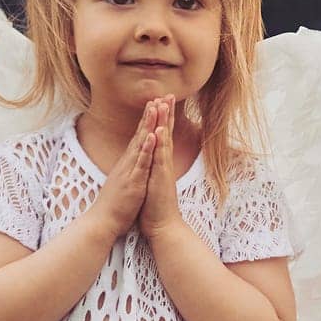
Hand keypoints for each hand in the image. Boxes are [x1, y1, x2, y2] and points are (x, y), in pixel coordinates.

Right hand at [89, 99, 157, 238]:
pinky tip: (151, 136)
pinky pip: (141, 163)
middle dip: (149, 115)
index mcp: (128, 164)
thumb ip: (127, 171)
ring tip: (155, 107)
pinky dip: (146, 149)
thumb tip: (129, 164)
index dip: (147, 121)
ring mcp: (129, 171)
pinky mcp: (133, 182)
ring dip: (147, 125)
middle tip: (158, 95)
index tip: (154, 104)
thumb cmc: (113, 206)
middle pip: (140, 134)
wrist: (103, 222)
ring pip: (140, 143)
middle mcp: (127, 163)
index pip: (138, 137)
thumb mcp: (123, 183)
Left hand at [137, 95, 185, 241]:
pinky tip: (161, 130)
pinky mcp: (161, 178)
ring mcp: (163, 169)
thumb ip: (153, 171)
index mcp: (159, 163)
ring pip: (164, 141)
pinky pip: (161, 158)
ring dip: (165, 122)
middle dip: (166, 113)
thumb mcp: (152, 184)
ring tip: (164, 103)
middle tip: (168, 94)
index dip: (161, 120)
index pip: (161, 137)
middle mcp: (163, 163)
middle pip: (166, 133)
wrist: (162, 226)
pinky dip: (161, 143)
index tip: (160, 103)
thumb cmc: (155, 208)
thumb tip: (152, 163)